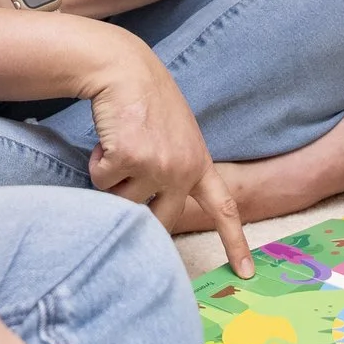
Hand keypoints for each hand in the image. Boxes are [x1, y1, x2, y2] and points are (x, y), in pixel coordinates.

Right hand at [80, 36, 254, 276]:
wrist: (125, 70)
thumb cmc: (147, 101)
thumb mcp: (177, 136)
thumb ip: (177, 168)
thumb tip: (154, 208)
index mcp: (199, 164)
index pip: (224, 209)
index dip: (234, 243)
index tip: (245, 273)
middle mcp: (182, 169)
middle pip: (159, 221)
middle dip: (137, 210)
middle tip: (126, 179)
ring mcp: (157, 165)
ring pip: (123, 202)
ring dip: (113, 178)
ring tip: (121, 145)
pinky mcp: (129, 158)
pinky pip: (102, 180)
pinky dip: (97, 162)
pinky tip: (108, 139)